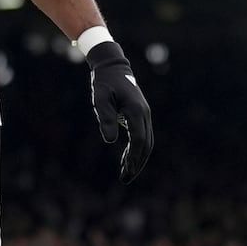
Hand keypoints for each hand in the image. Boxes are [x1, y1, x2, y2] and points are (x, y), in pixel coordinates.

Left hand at [88, 41, 153, 182]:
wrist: (112, 66)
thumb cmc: (104, 82)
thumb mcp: (100, 98)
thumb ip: (105, 118)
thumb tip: (110, 141)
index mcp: (136, 110)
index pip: (139, 140)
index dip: (133, 157)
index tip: (125, 171)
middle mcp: (144, 113)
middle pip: (146, 144)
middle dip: (137, 163)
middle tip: (126, 178)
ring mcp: (145, 114)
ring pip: (146, 141)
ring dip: (138, 158)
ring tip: (126, 173)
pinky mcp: (141, 114)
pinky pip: (142, 136)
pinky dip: (136, 149)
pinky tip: (125, 159)